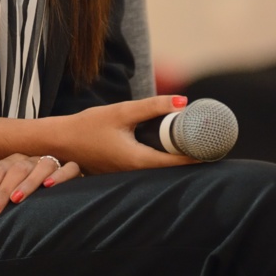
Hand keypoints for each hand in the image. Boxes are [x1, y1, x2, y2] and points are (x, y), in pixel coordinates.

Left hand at [0, 153, 81, 219]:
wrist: (62, 188)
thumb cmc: (28, 189)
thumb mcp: (6, 185)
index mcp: (14, 161)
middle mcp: (32, 160)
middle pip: (15, 169)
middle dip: (2, 191)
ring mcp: (52, 163)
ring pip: (40, 166)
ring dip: (27, 182)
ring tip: (16, 200)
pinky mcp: (72, 169)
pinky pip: (69, 168)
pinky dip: (59, 175)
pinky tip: (49, 185)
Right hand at [65, 95, 196, 174]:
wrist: (60, 140)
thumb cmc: (89, 126)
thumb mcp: (122, 111)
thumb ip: (152, 107)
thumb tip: (183, 102)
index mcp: (138, 160)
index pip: (176, 162)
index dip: (197, 155)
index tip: (215, 147)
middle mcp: (135, 173)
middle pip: (171, 167)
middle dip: (190, 155)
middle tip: (209, 142)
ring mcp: (128, 174)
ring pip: (159, 167)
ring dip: (175, 155)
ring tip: (193, 142)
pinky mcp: (122, 170)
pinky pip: (147, 166)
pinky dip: (160, 156)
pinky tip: (165, 145)